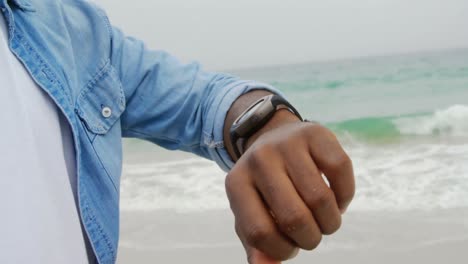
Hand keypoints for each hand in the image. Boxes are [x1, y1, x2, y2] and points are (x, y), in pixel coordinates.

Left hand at [225, 110, 354, 262]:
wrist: (274, 138)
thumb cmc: (264, 186)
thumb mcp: (253, 211)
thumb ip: (257, 243)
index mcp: (236, 183)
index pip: (259, 233)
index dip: (282, 250)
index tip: (291, 245)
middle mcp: (259, 159)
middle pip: (294, 218)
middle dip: (311, 239)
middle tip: (313, 235)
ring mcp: (287, 143)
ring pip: (320, 199)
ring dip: (331, 222)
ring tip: (326, 220)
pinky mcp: (315, 133)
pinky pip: (341, 173)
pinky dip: (345, 197)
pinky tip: (336, 199)